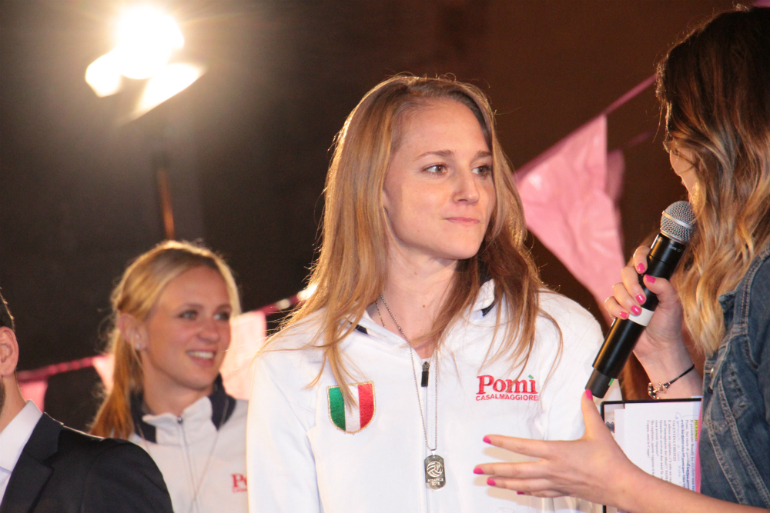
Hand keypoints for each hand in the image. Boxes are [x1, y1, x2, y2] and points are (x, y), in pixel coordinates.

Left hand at [474, 391, 641, 503]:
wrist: (622, 486)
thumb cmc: (611, 462)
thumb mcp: (599, 430)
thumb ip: (588, 410)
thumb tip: (586, 393)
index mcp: (557, 453)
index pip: (523, 446)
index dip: (503, 442)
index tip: (488, 439)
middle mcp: (552, 469)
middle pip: (517, 470)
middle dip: (495, 469)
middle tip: (478, 469)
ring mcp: (557, 483)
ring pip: (525, 484)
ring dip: (505, 483)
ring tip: (490, 482)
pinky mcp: (564, 491)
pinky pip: (540, 493)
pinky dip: (527, 492)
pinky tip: (519, 491)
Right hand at [604, 246, 687, 365]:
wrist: (659, 347)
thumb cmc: (668, 325)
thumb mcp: (673, 304)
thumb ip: (664, 287)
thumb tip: (648, 277)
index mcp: (652, 280)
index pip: (643, 258)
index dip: (640, 257)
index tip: (642, 268)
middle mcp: (638, 285)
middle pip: (626, 272)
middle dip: (632, 286)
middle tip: (642, 301)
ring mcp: (626, 297)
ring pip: (617, 288)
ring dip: (625, 300)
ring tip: (637, 313)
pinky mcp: (616, 309)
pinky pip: (609, 302)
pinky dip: (615, 308)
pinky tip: (624, 316)